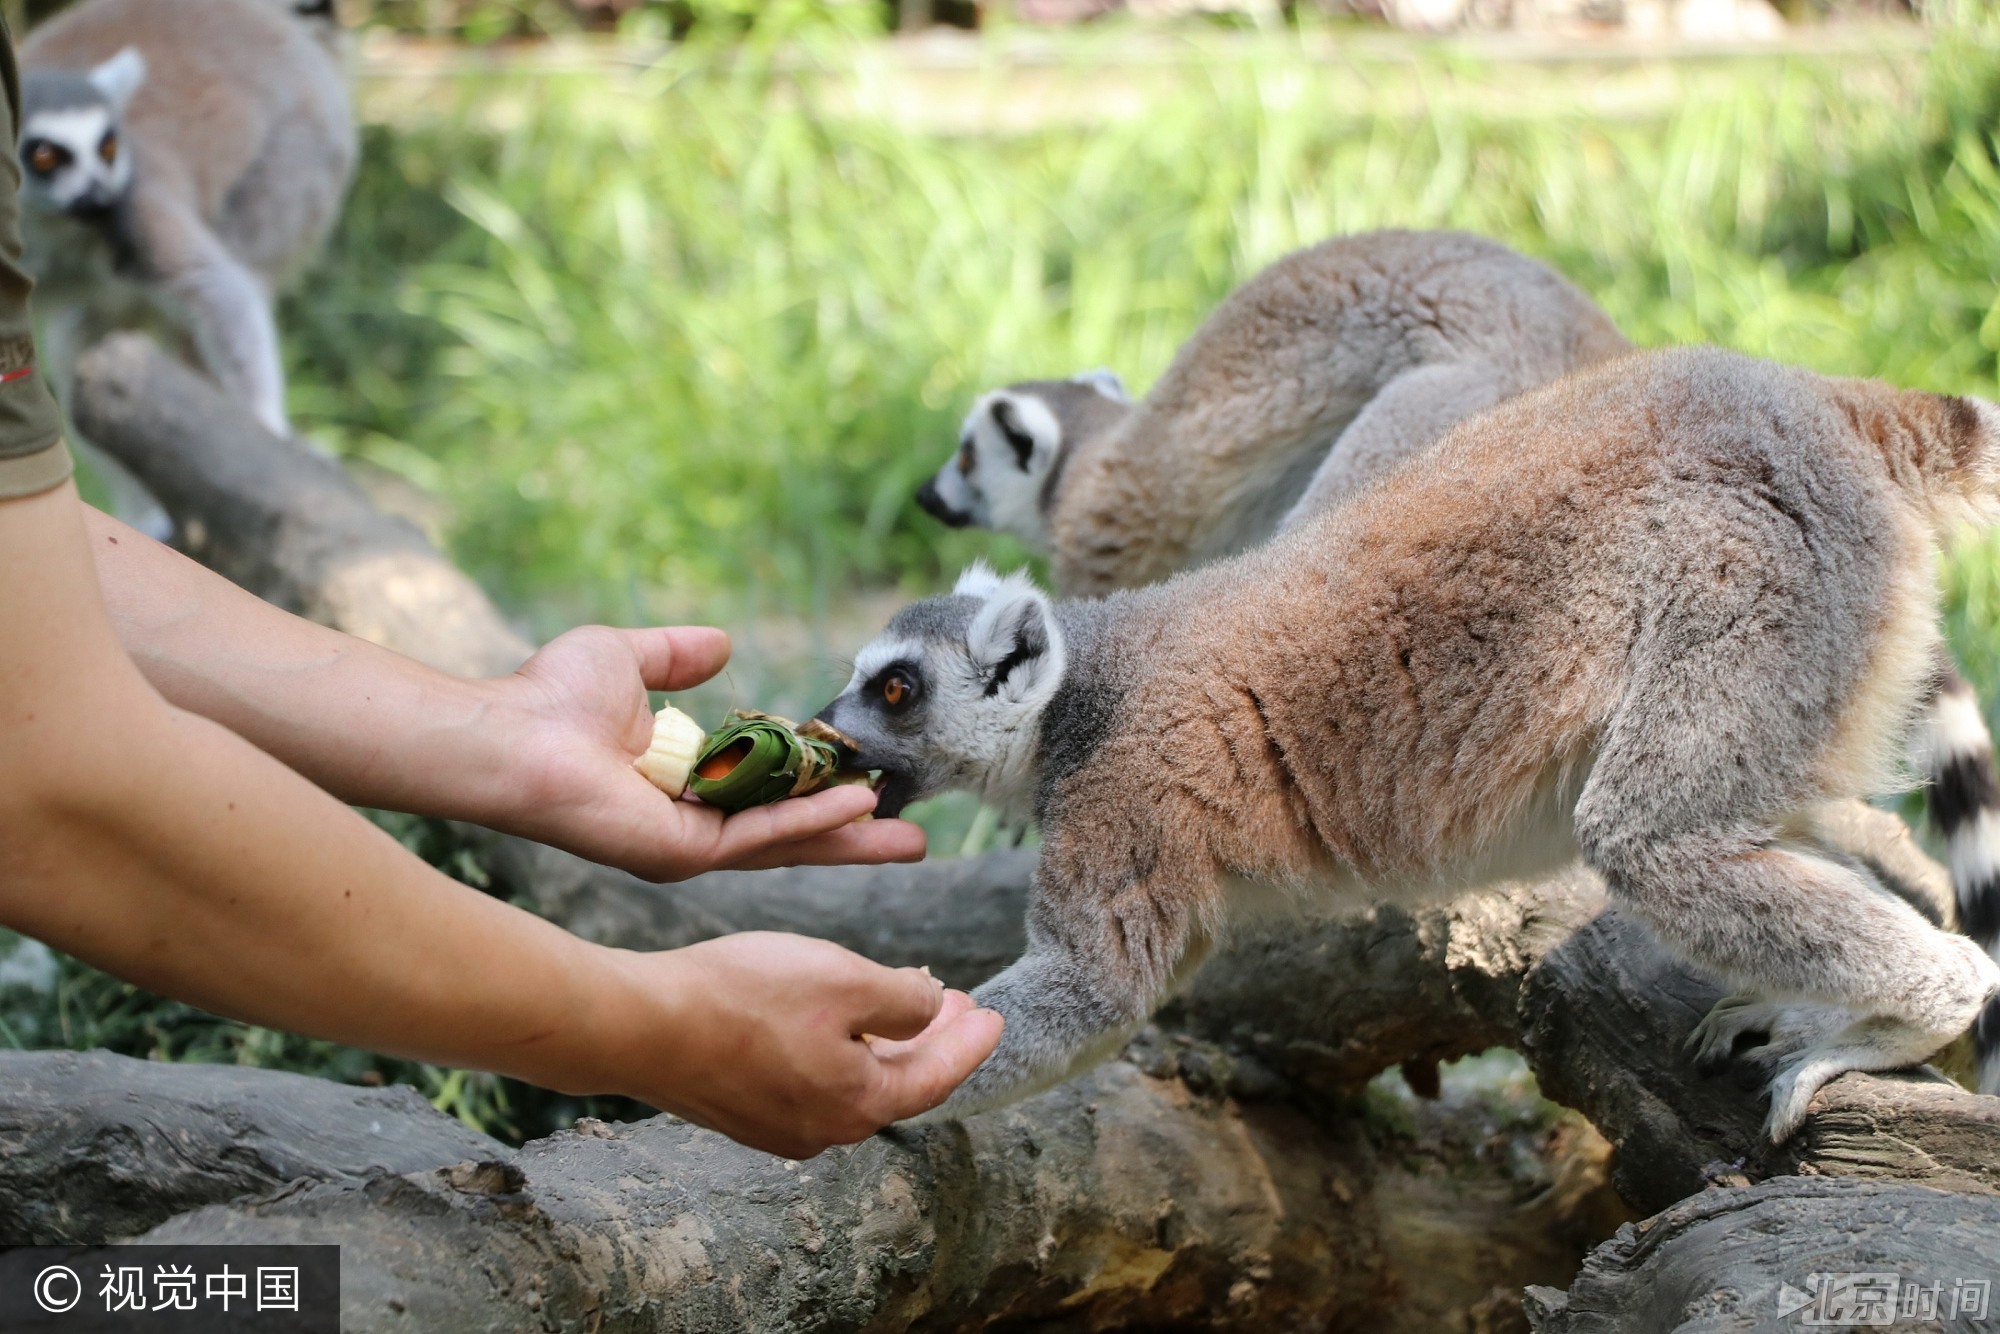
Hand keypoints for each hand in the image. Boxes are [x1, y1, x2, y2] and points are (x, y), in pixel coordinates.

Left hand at [484, 626, 926, 880]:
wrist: (511, 733)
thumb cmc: (550, 699)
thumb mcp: (630, 658)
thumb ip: (676, 654)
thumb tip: (723, 642)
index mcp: (680, 784)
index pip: (765, 793)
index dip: (816, 787)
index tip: (864, 776)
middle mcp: (688, 824)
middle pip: (787, 833)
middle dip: (850, 834)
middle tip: (910, 837)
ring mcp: (687, 846)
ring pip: (784, 843)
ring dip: (844, 835)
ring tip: (905, 835)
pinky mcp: (681, 854)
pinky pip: (758, 839)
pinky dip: (808, 823)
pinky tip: (853, 807)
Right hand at [598, 933, 1004, 1157]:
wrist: (642, 1025)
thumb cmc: (743, 996)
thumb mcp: (844, 978)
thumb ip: (903, 1000)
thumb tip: (929, 1010)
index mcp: (860, 1103)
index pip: (937, 1076)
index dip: (971, 1041)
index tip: (994, 1015)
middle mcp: (824, 1130)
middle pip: (899, 1084)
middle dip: (932, 1040)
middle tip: (956, 1003)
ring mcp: (780, 1128)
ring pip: (854, 1083)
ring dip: (885, 1042)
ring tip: (900, 1001)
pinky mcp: (744, 1111)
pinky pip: (814, 1082)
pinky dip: (841, 1050)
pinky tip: (833, 1020)